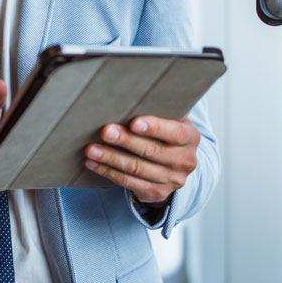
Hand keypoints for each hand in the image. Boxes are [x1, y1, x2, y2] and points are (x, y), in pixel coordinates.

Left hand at [83, 115, 199, 204]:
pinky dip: (108, 172)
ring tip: (91, 149)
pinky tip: (93, 163)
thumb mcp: (172, 119)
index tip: (134, 122)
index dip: (154, 128)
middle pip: (151, 151)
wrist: (175, 165)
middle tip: (105, 132)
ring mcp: (172, 180)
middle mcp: (184, 161)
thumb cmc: (166, 133)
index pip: (174, 133)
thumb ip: (161, 107)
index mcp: (190, 138)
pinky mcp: (156, 193)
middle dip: (126, 141)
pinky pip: (128, 183)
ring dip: (111, 158)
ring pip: (136, 169)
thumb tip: (137, 88)